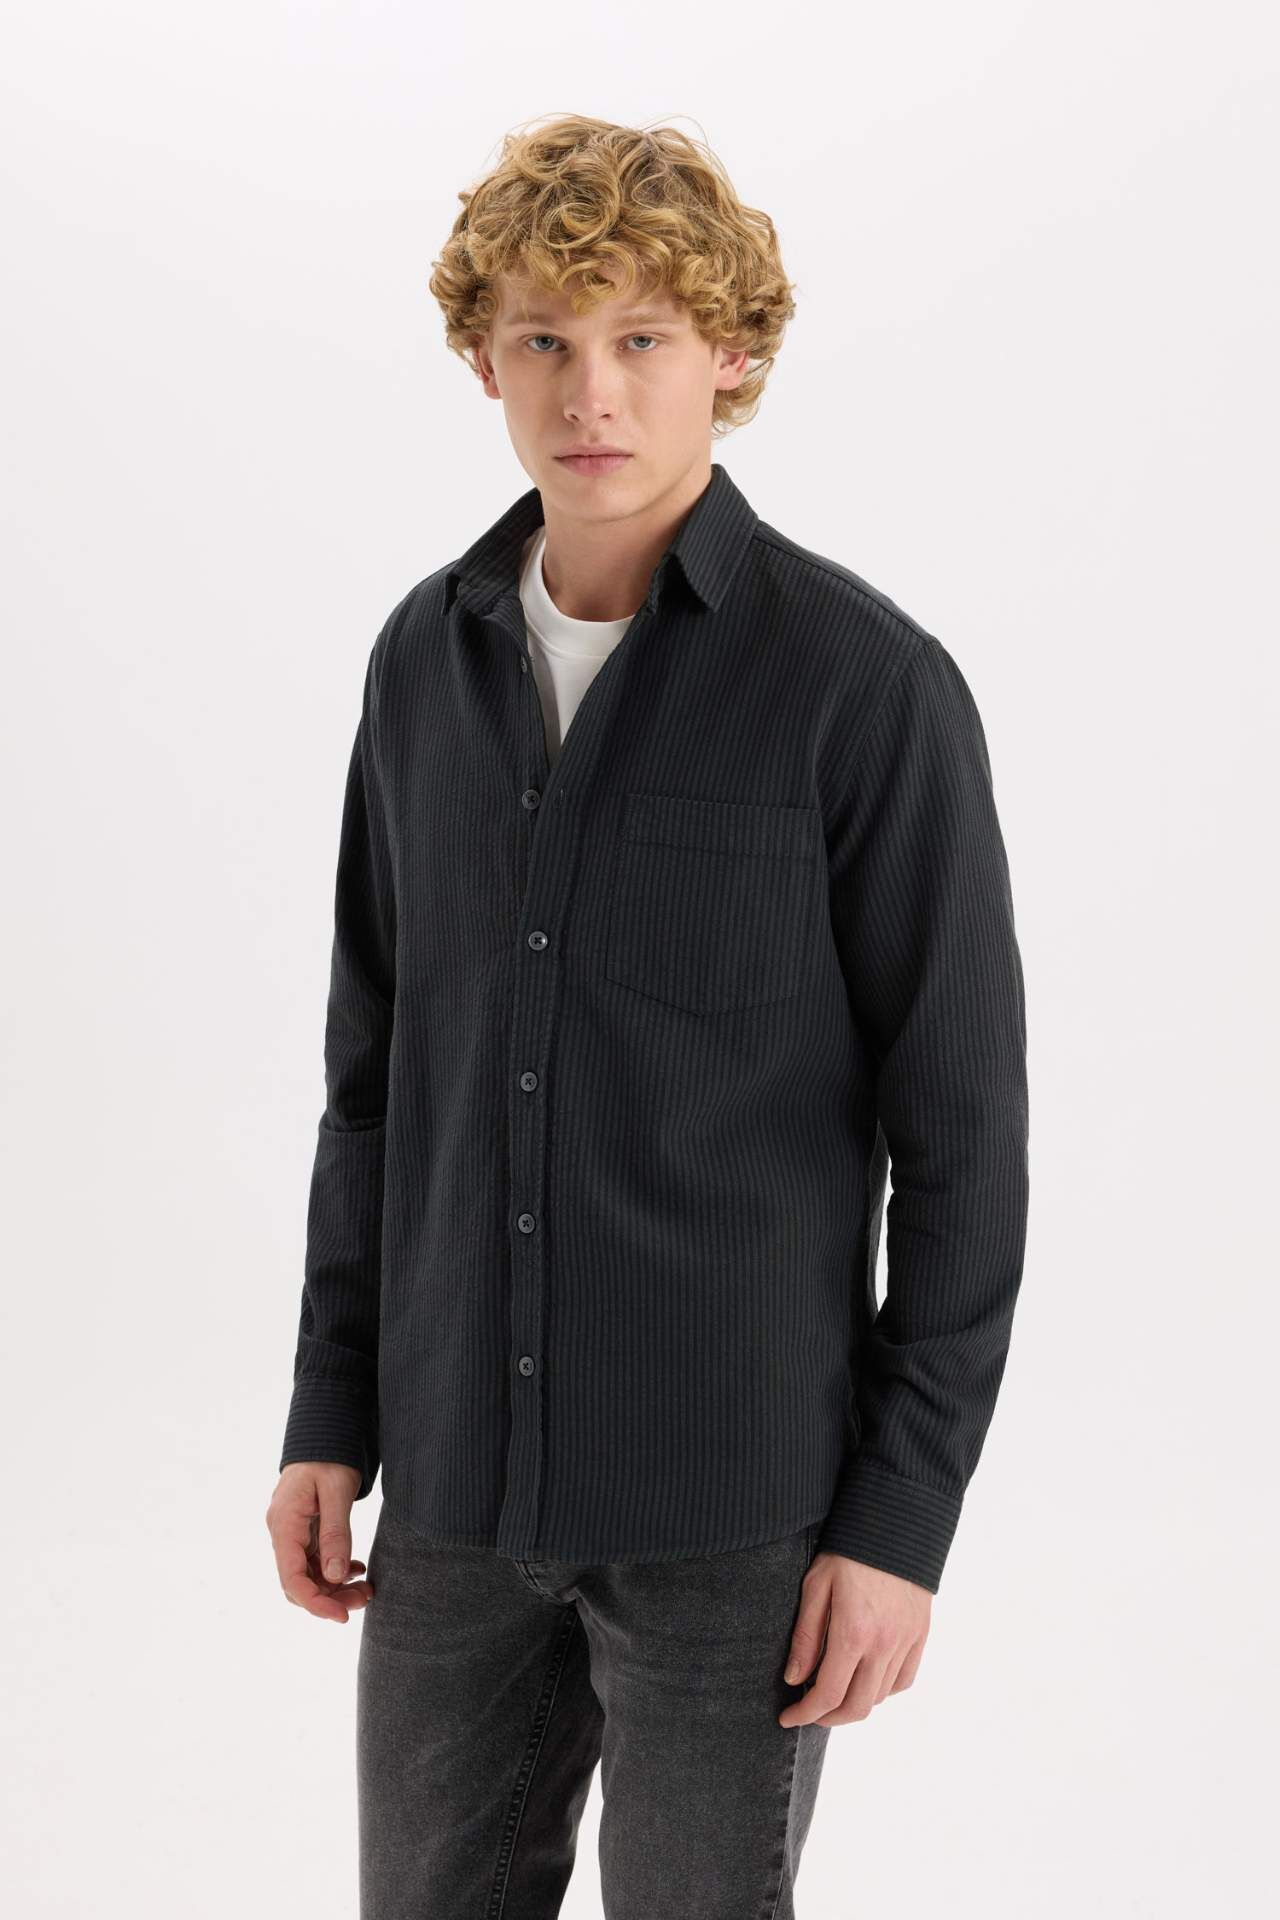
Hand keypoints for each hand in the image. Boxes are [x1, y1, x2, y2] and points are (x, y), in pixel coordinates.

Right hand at [266, 1462, 373, 1622]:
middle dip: (330, 1598)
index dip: (315, 1603)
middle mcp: (283, 1533)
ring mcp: (293, 1533)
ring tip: (366, 1589)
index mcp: (284, 1525)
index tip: (342, 1616)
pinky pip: (317, 1561)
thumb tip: (334, 1577)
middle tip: (364, 1600)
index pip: (292, 1579)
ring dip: (335, 1588)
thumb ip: (335, 1533)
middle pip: (300, 1583)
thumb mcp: (337, 1492)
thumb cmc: (330, 1456)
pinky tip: (357, 1570)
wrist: (325, 1432)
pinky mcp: (305, 1531)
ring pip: (310, 1575)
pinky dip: (336, 1571)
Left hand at [777, 1551, 930, 1725]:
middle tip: (808, 1711)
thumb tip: (794, 1679)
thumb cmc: (847, 1550)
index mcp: (853, 1633)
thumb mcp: (815, 1586)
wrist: (894, 1523)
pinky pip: (904, 1680)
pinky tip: (866, 1679)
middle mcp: (883, 1645)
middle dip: (828, 1718)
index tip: (787, 1718)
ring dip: (854, 1703)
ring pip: (880, 1696)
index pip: (827, 1694)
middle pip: (857, 1707)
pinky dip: (883, 1690)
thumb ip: (806, 1637)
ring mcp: (906, 1642)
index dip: (804, 1714)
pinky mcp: (920, 1635)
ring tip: (833, 1690)